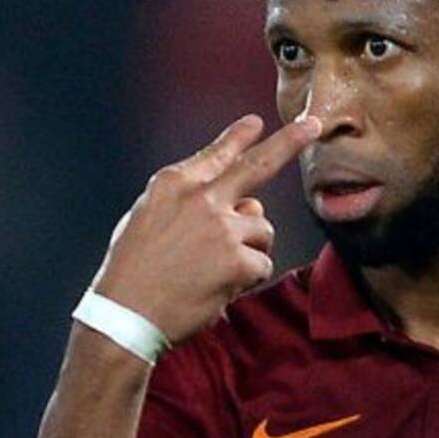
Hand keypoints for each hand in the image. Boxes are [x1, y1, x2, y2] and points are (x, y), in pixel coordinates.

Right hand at [89, 114, 320, 343]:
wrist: (125, 315)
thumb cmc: (132, 272)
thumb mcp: (147, 218)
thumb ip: (190, 203)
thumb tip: (247, 205)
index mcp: (173, 184)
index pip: (216, 155)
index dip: (239, 137)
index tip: (257, 122)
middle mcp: (201, 197)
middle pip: (258, 165)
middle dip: (290, 141)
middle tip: (313, 125)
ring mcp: (223, 227)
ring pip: (262, 230)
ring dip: (249, 250)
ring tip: (212, 270)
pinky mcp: (238, 260)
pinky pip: (261, 265)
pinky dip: (245, 279)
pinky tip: (217, 288)